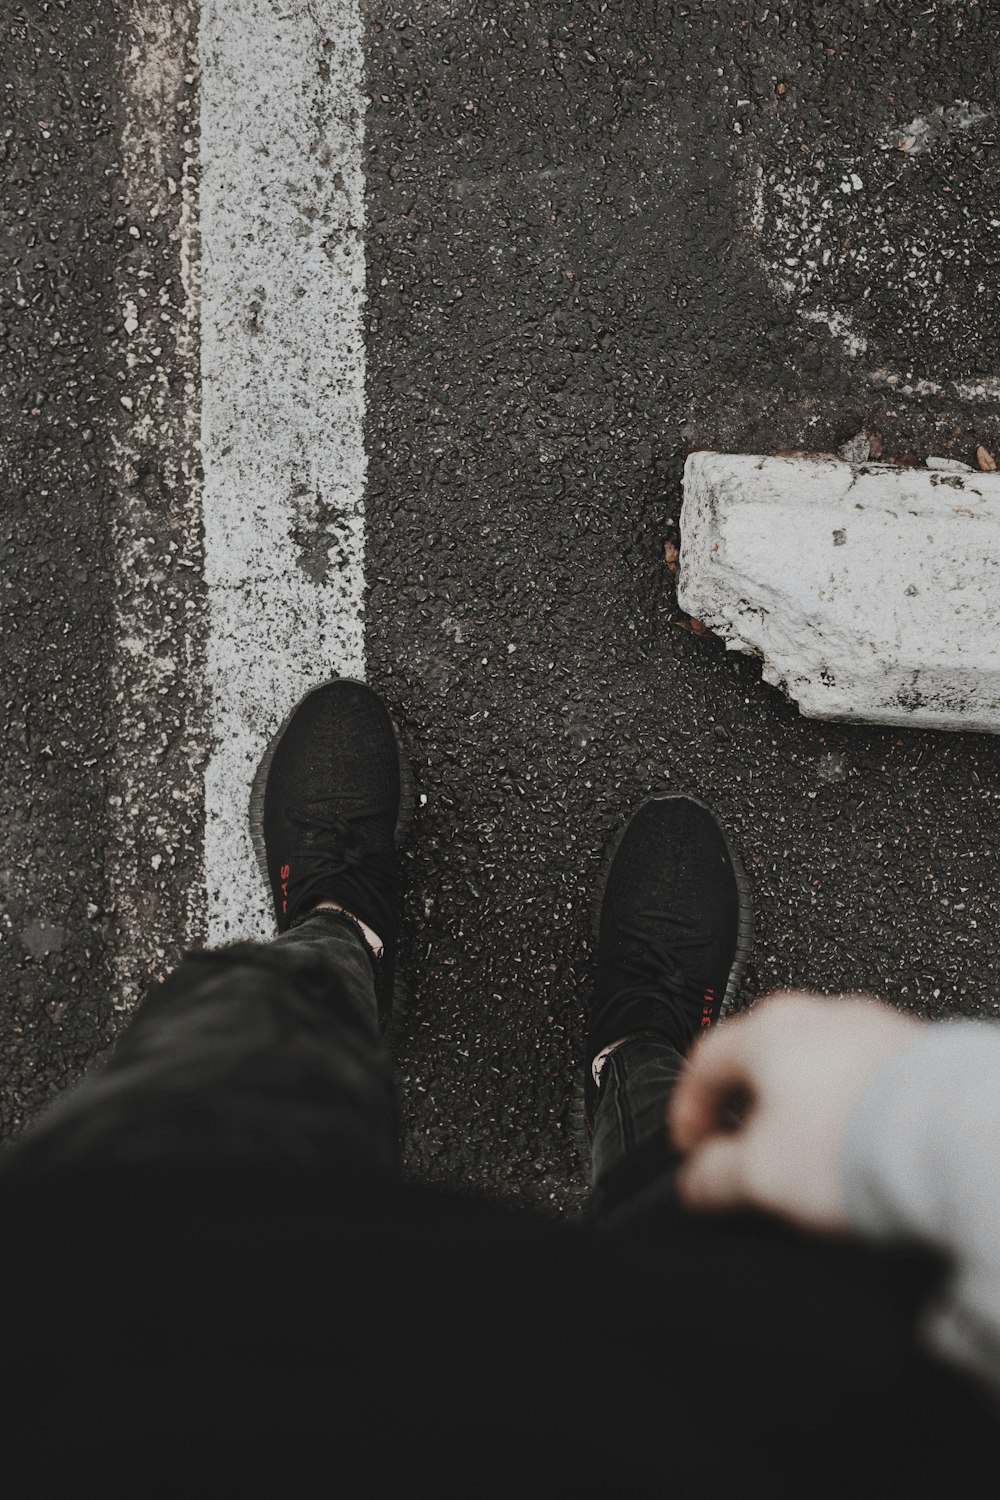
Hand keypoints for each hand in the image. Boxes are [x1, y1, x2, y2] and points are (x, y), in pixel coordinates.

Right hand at [669, 991, 923, 1231]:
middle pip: (763, 1060)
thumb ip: (713, 1178)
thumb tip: (697, 1185)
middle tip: (748, 1157)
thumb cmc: (858, 1140)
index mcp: (766, 1030)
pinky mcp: (916, 1049)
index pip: (703, 1063)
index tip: (693, 1148)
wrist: (950, 1137)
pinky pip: (865, 1078)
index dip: (688, 1111)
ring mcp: (872, 1027)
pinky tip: (862, 1148)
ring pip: (819, 1065)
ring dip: (805, 1108)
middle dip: (749, 1109)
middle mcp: (819, 1015)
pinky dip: (853, 1109)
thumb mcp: (759, 1177)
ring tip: (813, 1159)